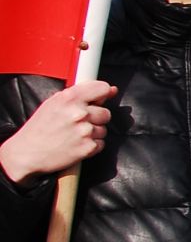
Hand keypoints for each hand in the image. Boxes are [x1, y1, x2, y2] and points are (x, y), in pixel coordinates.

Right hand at [0, 81, 117, 182]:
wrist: (27, 153)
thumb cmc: (39, 128)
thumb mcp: (54, 103)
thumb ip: (82, 94)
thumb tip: (112, 90)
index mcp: (69, 98)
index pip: (102, 88)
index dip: (102, 95)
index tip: (99, 99)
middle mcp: (79, 113)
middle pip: (106, 112)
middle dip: (95, 117)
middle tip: (77, 123)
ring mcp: (85, 131)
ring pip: (103, 129)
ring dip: (93, 132)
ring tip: (73, 135)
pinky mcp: (88, 147)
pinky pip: (101, 143)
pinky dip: (91, 145)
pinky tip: (76, 144)